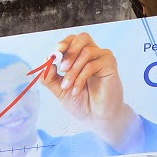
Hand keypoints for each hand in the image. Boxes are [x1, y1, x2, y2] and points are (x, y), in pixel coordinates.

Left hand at [42, 32, 136, 147]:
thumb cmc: (80, 102)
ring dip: (73, 71)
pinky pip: (92, 65)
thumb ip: (49, 76)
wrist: (95, 118)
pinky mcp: (110, 65)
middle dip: (69, 51)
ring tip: (67, 87)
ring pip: (86, 52)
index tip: (54, 55)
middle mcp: (93, 53)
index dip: (63, 44)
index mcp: (80, 55)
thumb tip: (46, 60)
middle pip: (82, 38)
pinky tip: (76, 90)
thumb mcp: (59, 89)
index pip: (72, 40)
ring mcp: (102, 58)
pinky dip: (81, 78)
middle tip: (61, 69)